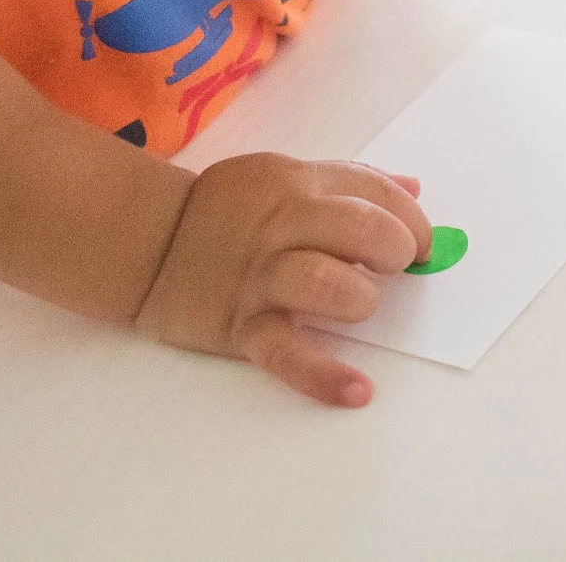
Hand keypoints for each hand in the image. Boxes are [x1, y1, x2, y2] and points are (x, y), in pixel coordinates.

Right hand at [134, 153, 431, 406]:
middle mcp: (281, 225)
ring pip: (327, 284)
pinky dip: (325, 376)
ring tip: (360, 306)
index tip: (421, 245)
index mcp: (297, 183)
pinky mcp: (241, 325)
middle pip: (361, 229)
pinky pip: (288, 353)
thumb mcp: (282, 175)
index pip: (375, 191)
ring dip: (360, 300)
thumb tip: (413, 190)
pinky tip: (358, 390)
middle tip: (393, 269)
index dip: (413, 220)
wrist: (144, 242)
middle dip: (395, 250)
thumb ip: (347, 181)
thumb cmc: (226, 211)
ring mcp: (261, 276)